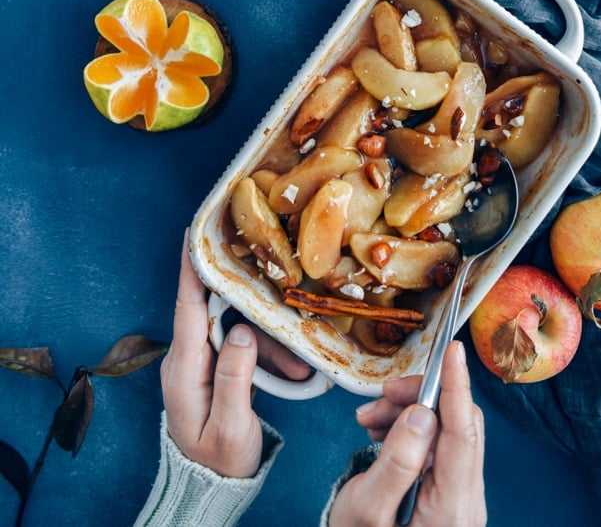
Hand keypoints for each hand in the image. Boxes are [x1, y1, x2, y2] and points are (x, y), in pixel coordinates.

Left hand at [160, 230, 310, 476]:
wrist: (210, 489)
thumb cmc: (217, 462)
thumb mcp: (230, 428)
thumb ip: (234, 379)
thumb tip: (243, 331)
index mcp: (183, 369)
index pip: (186, 306)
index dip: (191, 267)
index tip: (194, 231)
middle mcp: (187, 358)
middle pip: (223, 314)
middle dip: (258, 315)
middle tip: (288, 313)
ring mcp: (200, 362)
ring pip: (239, 332)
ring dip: (269, 345)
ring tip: (297, 370)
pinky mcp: (214, 368)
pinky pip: (243, 349)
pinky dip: (267, 357)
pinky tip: (291, 372)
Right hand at [329, 341, 485, 526]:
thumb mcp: (367, 510)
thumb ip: (396, 462)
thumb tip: (421, 413)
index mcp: (451, 507)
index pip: (462, 432)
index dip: (457, 385)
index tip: (453, 351)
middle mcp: (466, 501)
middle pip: (457, 425)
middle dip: (418, 400)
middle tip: (380, 397)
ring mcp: (461, 499)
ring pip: (446, 432)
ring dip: (408, 414)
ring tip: (369, 420)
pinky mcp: (450, 496)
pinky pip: (438, 449)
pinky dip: (410, 432)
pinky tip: (382, 433)